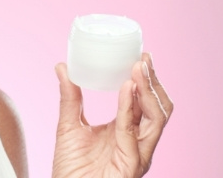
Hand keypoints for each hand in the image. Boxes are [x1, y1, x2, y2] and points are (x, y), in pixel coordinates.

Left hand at [52, 53, 172, 177]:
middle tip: (143, 58)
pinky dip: (130, 107)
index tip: (140, 56)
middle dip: (153, 82)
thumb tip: (63, 67)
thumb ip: (69, 98)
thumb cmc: (71, 169)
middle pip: (158, 108)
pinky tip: (126, 89)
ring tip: (137, 68)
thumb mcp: (68, 126)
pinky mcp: (131, 164)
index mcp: (128, 131)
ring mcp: (138, 154)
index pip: (145, 102)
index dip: (146, 79)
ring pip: (156, 118)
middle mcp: (138, 142)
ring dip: (148, 91)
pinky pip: (133, 132)